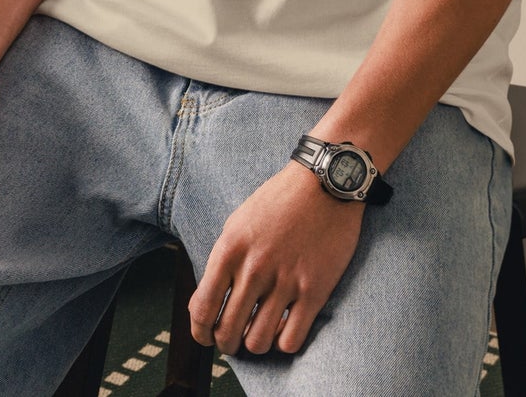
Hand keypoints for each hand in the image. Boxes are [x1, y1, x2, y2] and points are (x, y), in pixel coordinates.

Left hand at [188, 160, 367, 356]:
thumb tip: (204, 305)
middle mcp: (255, 268)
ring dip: (254, 344)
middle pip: (228, 332)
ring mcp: (285, 281)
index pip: (203, 310)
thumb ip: (221, 262)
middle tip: (232, 340)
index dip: (200, 333)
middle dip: (226, 344)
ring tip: (259, 332)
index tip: (206, 337)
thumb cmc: (279, 201)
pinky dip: (284, 343)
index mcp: (230, 249)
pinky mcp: (315, 290)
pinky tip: (285, 327)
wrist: (325, 181)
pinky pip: (291, 340)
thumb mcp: (238, 223)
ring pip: (257, 343)